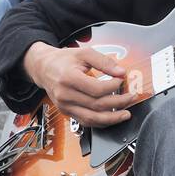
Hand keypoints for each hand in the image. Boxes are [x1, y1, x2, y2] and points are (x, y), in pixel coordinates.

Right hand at [22, 42, 138, 126]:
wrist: (44, 68)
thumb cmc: (63, 60)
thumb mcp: (84, 53)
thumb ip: (104, 61)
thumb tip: (121, 72)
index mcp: (68, 78)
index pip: (96, 89)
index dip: (113, 86)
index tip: (122, 80)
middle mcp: (65, 95)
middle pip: (96, 105)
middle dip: (118, 103)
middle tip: (131, 97)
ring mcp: (65, 106)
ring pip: (91, 119)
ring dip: (112, 118)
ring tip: (125, 114)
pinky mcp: (67, 112)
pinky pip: (86, 122)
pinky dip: (101, 122)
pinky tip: (112, 118)